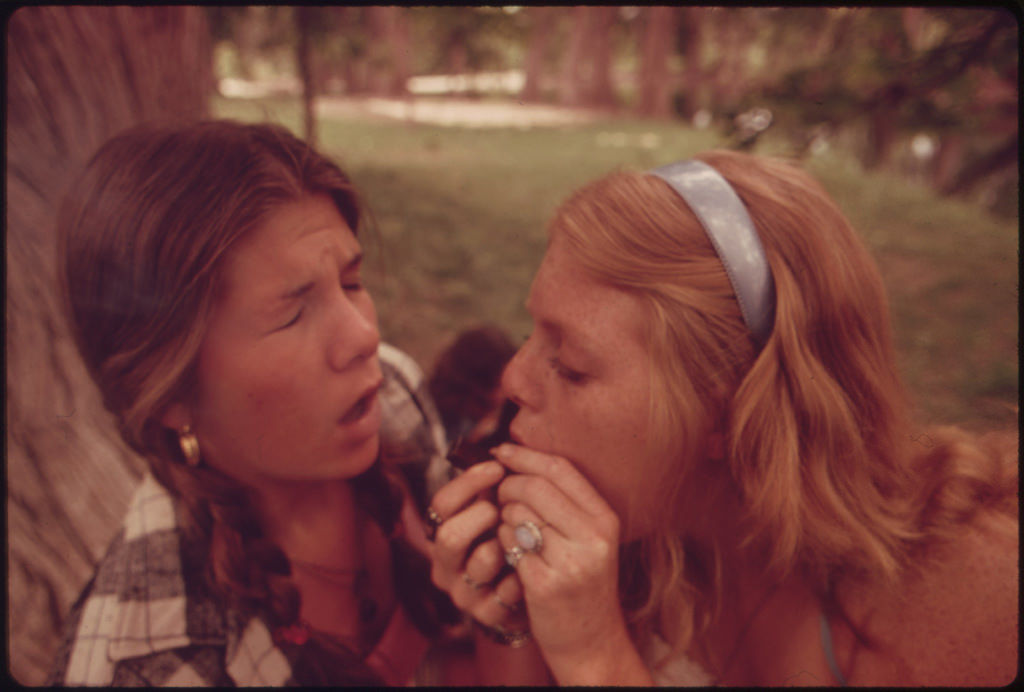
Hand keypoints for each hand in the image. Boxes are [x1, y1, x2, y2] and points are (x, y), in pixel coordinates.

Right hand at [428, 461, 528, 632]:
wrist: (536, 591)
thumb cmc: (515, 541)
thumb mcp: (500, 512)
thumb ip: (495, 489)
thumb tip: (505, 451)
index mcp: (446, 532)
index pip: (441, 504)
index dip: (467, 482)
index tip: (496, 466)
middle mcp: (447, 564)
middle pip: (448, 536)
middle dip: (480, 515)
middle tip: (504, 507)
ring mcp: (465, 592)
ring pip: (479, 563)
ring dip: (505, 544)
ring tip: (521, 538)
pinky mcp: (487, 615)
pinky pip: (503, 593)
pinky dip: (521, 575)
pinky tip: (531, 566)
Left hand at [493, 443, 650, 683]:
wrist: (591, 638)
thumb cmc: (582, 579)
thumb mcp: (589, 536)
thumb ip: (563, 500)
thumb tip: (517, 457)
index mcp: (605, 519)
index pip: (560, 469)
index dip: (525, 455)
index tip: (501, 450)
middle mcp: (593, 538)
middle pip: (535, 486)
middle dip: (508, 485)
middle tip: (499, 495)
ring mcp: (570, 562)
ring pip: (518, 514)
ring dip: (504, 517)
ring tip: (512, 531)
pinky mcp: (544, 584)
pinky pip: (508, 544)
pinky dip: (502, 542)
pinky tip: (511, 552)